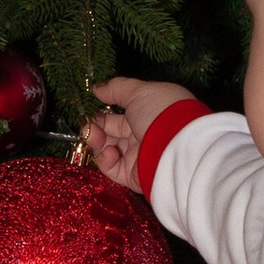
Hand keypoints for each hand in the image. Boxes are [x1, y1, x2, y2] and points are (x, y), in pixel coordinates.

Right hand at [82, 76, 186, 193]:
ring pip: (108, 148)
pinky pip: (112, 168)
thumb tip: (97, 88)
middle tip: (87, 123)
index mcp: (149, 113)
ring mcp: (138, 155)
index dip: (104, 109)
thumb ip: (116, 88)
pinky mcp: (132, 175)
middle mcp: (144, 133)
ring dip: (96, 140)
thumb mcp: (139, 92)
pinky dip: (105, 159)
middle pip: (112, 130)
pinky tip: (110, 152)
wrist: (176, 150)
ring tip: (91, 135)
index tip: (90, 107)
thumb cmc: (160, 113)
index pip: (122, 111)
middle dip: (95, 125)